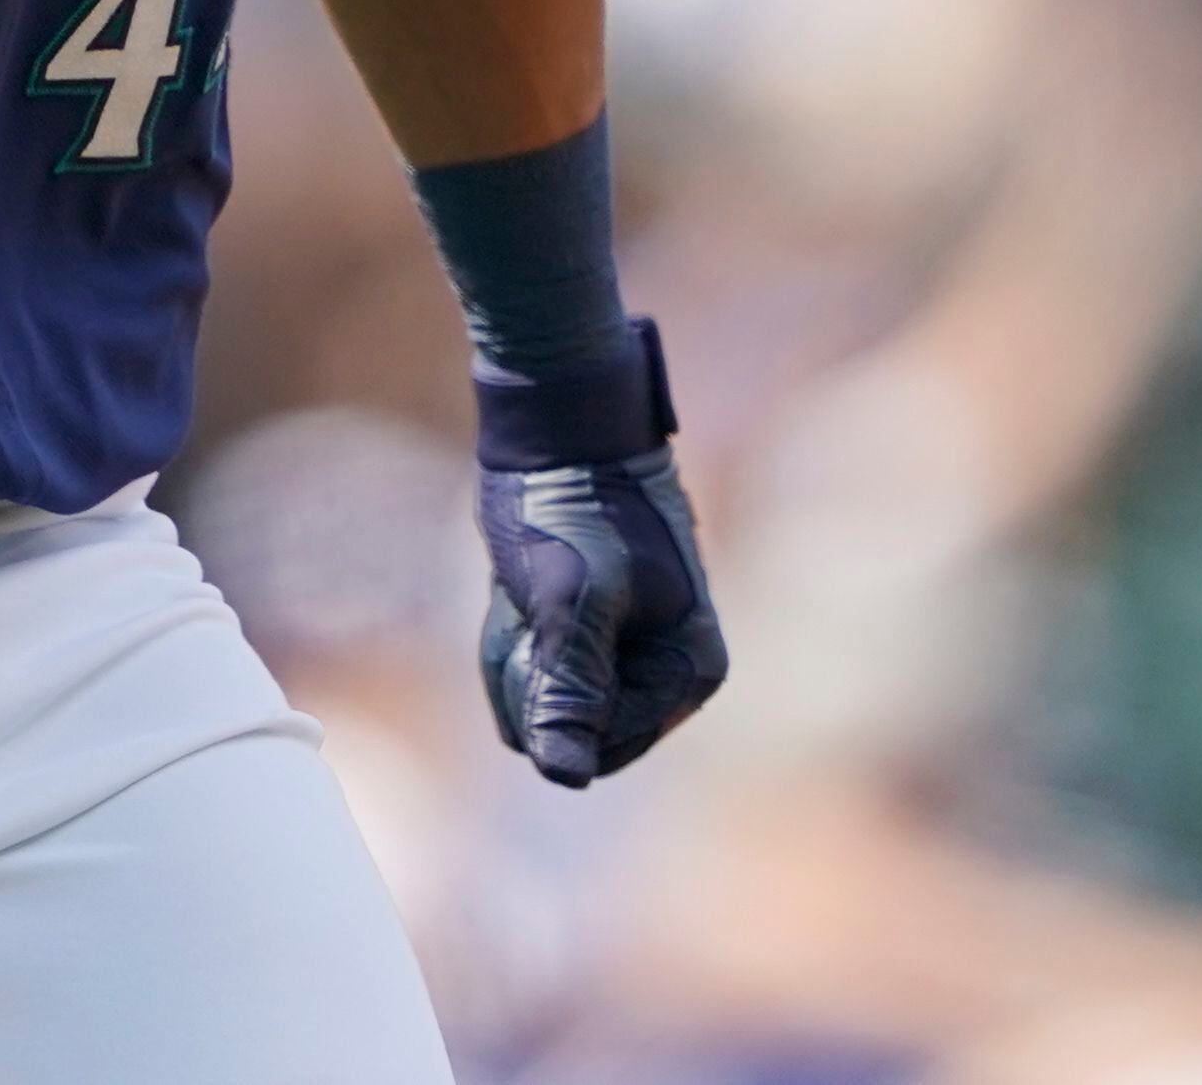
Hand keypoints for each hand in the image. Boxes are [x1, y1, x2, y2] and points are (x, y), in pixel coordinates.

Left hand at [471, 321, 725, 785]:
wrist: (561, 425)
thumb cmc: (576, 504)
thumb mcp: (571, 599)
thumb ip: (571, 686)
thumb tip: (565, 776)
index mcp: (688, 670)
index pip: (604, 748)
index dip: (557, 705)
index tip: (548, 636)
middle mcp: (665, 669)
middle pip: (571, 731)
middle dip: (532, 676)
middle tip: (531, 606)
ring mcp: (625, 651)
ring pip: (543, 700)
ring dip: (515, 651)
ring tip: (523, 591)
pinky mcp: (588, 630)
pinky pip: (534, 668)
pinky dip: (512, 634)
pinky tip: (514, 591)